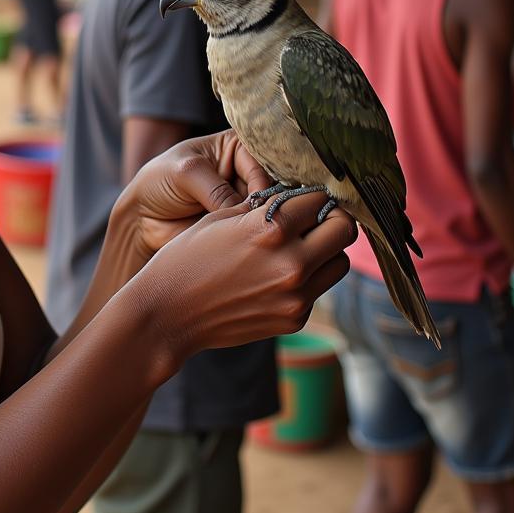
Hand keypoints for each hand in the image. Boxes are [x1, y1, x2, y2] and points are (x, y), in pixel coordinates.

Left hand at [115, 130, 273, 262]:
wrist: (142, 217)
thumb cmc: (158, 182)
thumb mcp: (185, 173)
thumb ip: (218, 189)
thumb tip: (248, 213)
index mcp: (238, 147)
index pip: (266, 160)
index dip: (265, 181)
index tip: (256, 202)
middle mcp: (248, 172)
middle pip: (275, 188)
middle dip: (267, 206)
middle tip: (255, 222)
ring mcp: (247, 201)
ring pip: (270, 213)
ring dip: (261, 224)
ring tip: (245, 235)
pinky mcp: (243, 227)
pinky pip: (258, 233)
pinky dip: (254, 239)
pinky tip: (244, 246)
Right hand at [133, 185, 354, 362]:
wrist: (169, 312)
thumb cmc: (188, 257)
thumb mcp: (221, 218)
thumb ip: (263, 206)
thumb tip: (296, 195)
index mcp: (270, 228)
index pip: (319, 199)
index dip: (311, 193)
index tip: (303, 196)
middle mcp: (292, 262)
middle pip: (344, 230)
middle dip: (331, 218)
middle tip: (313, 217)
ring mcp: (296, 295)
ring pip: (340, 262)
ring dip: (326, 250)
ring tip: (300, 246)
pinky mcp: (295, 319)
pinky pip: (319, 289)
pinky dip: (308, 277)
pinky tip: (278, 274)